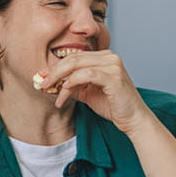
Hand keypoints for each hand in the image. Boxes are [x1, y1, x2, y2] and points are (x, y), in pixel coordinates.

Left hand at [34, 50, 152, 133]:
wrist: (133, 119)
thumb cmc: (113, 105)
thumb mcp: (87, 92)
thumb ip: (73, 85)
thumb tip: (53, 82)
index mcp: (104, 57)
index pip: (74, 57)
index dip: (56, 67)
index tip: (43, 78)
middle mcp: (109, 57)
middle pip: (73, 58)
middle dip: (54, 71)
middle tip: (42, 83)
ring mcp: (113, 65)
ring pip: (77, 65)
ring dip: (61, 79)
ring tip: (52, 91)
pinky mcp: (114, 76)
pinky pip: (86, 75)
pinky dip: (73, 82)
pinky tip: (65, 91)